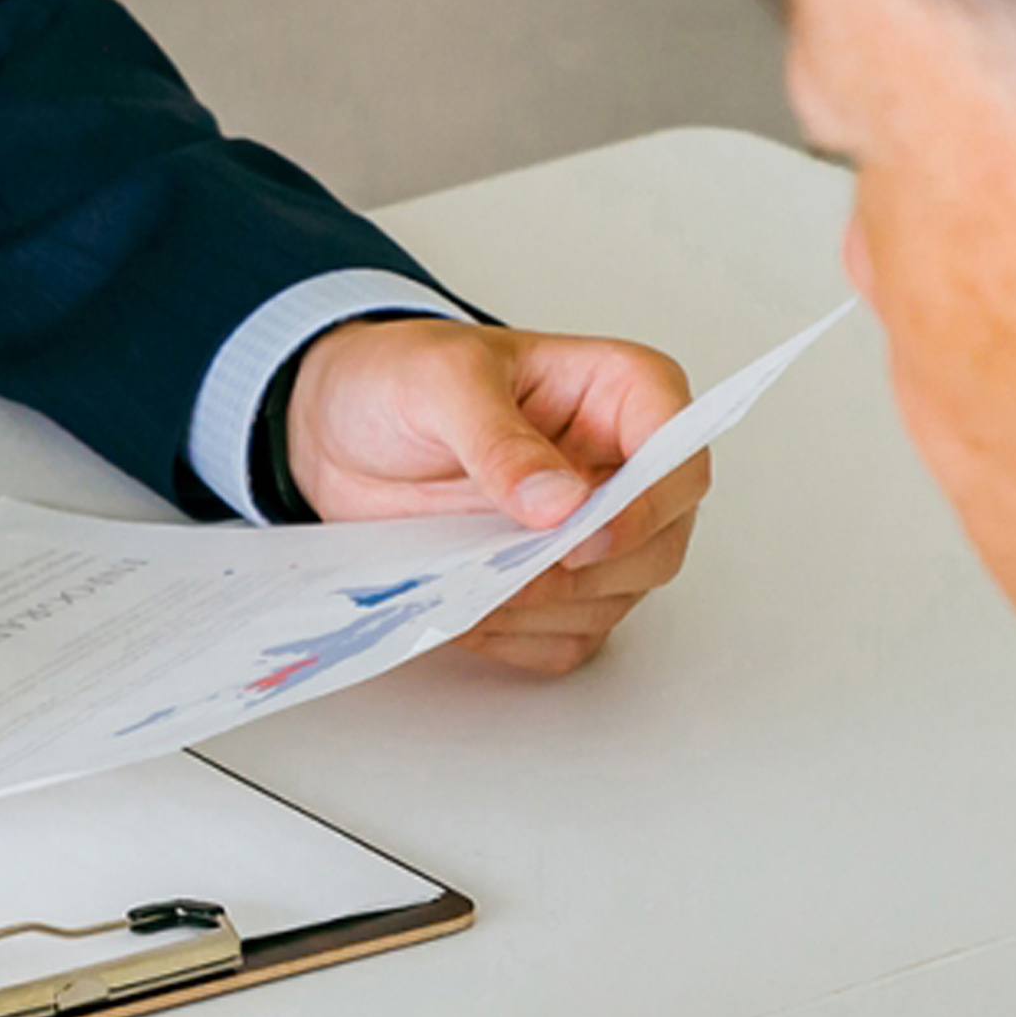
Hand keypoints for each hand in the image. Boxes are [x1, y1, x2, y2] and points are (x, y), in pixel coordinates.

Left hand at [279, 318, 710, 676]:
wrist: (336, 428)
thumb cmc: (397, 379)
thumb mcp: (437, 382)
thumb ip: (498, 438)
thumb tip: (560, 502)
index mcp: (623, 393)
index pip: (679, 455)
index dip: (648, 505)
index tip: (585, 536)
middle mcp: (625, 469)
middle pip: (660, 542)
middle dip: (588, 571)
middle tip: (509, 572)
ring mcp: (594, 534)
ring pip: (617, 597)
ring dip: (545, 608)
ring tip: (467, 588)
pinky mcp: (556, 586)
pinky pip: (565, 637)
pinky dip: (518, 637)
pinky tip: (463, 612)